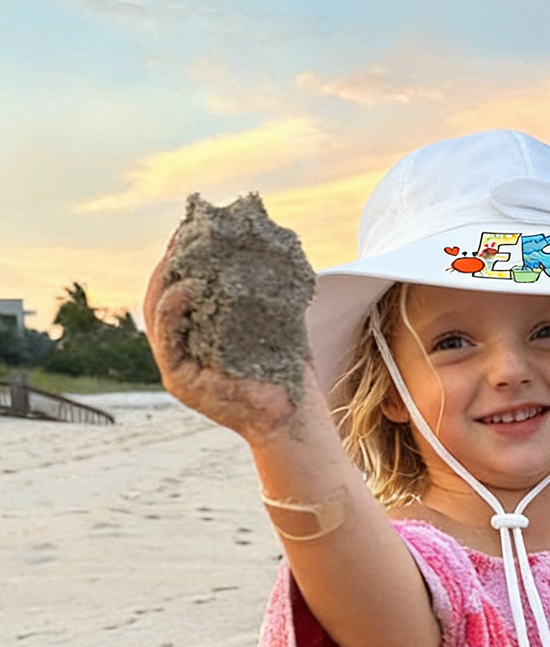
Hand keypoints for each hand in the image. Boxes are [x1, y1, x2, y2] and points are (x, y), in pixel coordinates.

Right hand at [142, 239, 300, 442]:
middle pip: (165, 296)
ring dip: (166, 278)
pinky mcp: (177, 380)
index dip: (188, 259)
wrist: (295, 418)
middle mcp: (187, 349)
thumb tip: (275, 254)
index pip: (186, 289)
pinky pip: (166, 337)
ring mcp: (178, 366)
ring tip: (182, 251)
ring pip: (157, 312)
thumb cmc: (290, 375)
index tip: (198, 228)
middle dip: (172, 262)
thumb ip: (266, 295)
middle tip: (186, 232)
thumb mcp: (277, 323)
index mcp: (205, 335)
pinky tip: (188, 287)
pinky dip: (173, 309)